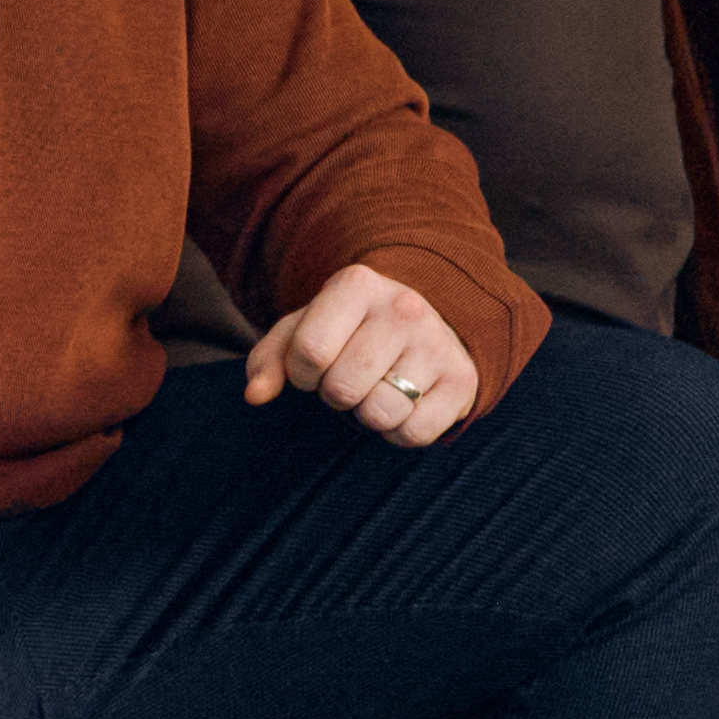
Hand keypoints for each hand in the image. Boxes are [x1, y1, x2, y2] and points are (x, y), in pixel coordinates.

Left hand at [238, 261, 487, 448]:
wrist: (427, 322)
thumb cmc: (350, 329)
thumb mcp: (306, 329)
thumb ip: (270, 359)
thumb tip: (255, 395)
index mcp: (357, 284)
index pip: (309, 352)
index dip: (302, 374)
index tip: (314, 367)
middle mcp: (404, 308)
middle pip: (343, 387)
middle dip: (335, 395)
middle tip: (348, 379)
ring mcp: (438, 343)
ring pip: (379, 414)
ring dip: (367, 415)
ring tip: (376, 389)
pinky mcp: (463, 380)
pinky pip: (413, 434)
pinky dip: (398, 432)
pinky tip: (403, 404)